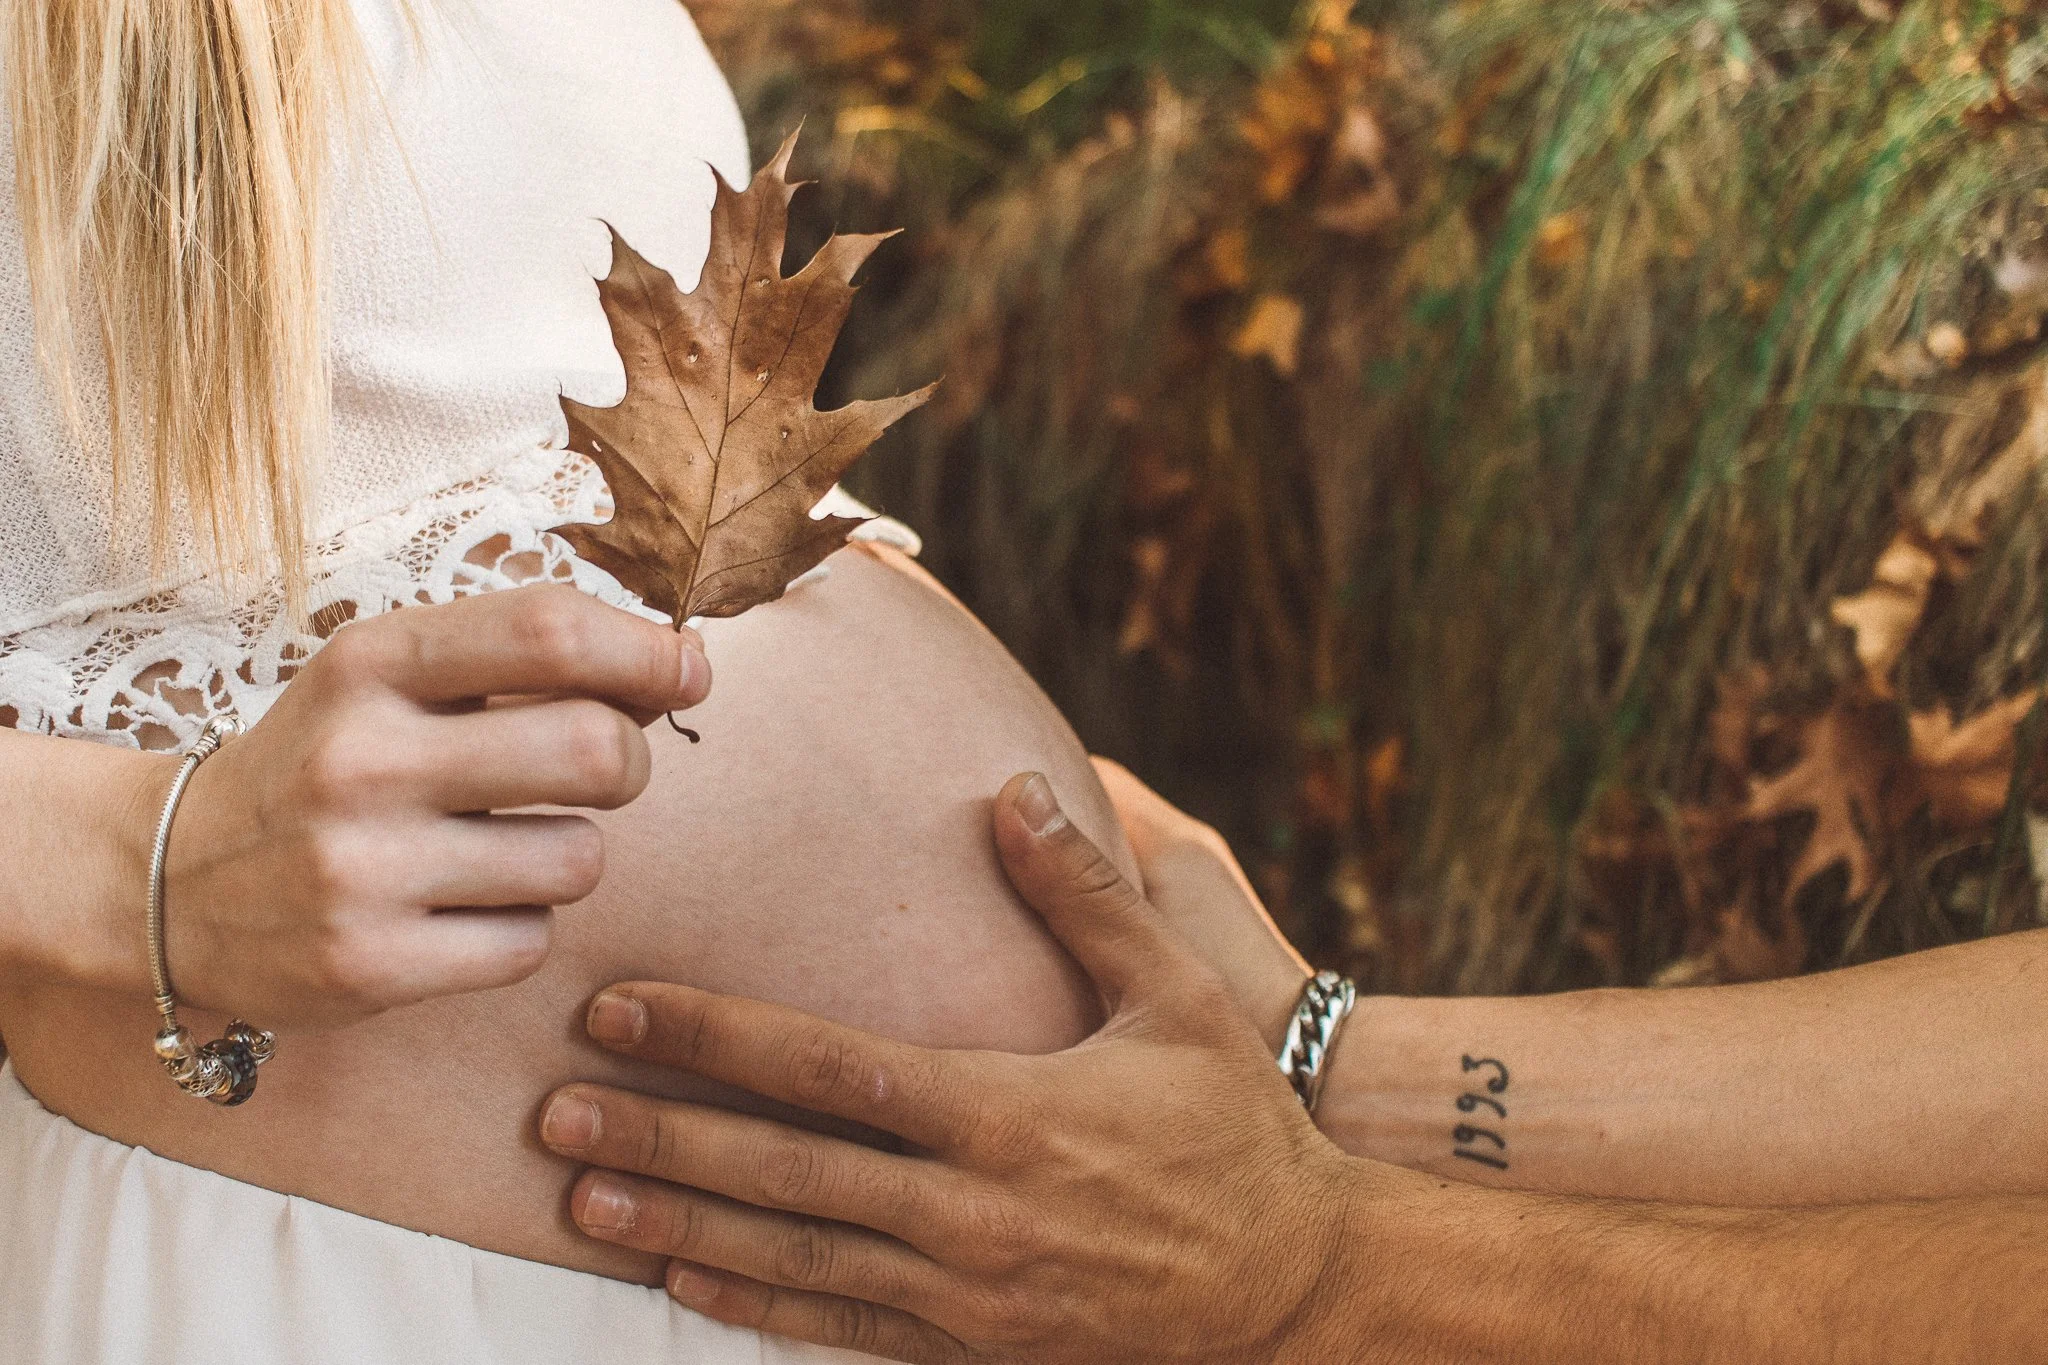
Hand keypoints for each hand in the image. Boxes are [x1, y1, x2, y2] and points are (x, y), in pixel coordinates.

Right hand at [164, 585, 709, 1027]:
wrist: (169, 880)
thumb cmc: (327, 763)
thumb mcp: (390, 678)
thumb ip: (522, 659)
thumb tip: (684, 665)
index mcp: (372, 662)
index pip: (548, 630)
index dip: (646, 651)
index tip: (686, 672)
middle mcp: (362, 758)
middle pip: (593, 748)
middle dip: (630, 763)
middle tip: (599, 772)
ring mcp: (362, 868)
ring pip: (578, 859)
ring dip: (570, 854)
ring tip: (506, 849)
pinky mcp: (369, 965)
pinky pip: (530, 944)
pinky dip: (520, 928)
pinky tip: (460, 910)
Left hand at [540, 773, 1369, 1363]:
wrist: (1294, 1282)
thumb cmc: (1234, 1126)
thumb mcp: (1176, 996)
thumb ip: (1084, 897)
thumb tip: (1013, 790)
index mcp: (1010, 1113)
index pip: (830, 1068)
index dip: (716, 1036)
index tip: (622, 1008)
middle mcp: (972, 1209)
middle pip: (784, 1172)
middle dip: (662, 1137)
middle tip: (553, 1115)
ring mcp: (968, 1291)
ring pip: (795, 1257)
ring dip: (682, 1225)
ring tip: (583, 1200)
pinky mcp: (974, 1345)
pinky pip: (843, 1328)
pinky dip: (755, 1305)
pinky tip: (683, 1283)